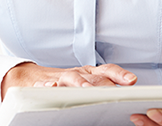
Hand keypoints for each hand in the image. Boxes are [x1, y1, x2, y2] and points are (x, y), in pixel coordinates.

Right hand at [1, 62, 136, 98]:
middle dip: (102, 83)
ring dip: (79, 83)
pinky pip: (44, 85)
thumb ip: (103, 85)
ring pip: (71, 79)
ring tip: (86, 90)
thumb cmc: (64, 84)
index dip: (119, 74)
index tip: (131, 80)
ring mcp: (60, 79)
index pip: (107, 70)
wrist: (30, 77)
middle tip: (112, 91)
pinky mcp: (42, 85)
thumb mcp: (84, 83)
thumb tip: (126, 91)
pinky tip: (52, 89)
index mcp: (88, 74)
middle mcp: (76, 74)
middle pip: (92, 76)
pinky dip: (48, 86)